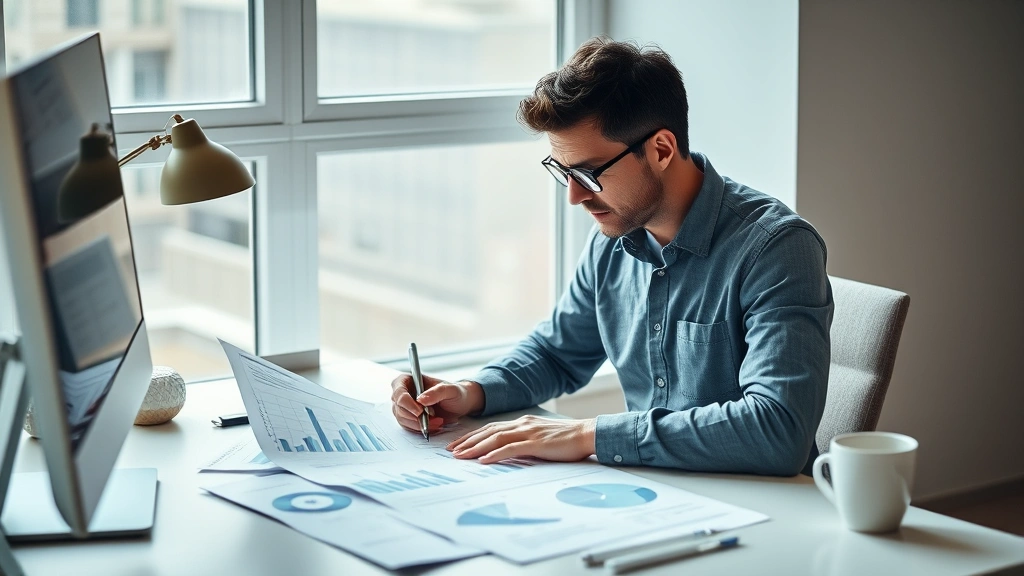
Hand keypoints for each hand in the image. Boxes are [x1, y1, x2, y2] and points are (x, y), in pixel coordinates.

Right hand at [390, 375, 483, 434]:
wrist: (460, 404)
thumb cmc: (455, 393)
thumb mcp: (451, 390)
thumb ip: (437, 392)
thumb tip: (421, 399)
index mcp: (409, 380)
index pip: (399, 391)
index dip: (406, 402)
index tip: (419, 411)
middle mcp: (404, 393)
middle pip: (398, 407)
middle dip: (415, 416)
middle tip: (433, 417)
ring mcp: (405, 406)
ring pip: (402, 419)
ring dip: (419, 424)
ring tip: (438, 421)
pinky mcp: (409, 418)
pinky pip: (408, 426)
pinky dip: (420, 428)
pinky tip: (434, 425)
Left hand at [447, 415, 595, 463]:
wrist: (586, 434)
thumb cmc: (567, 439)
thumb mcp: (541, 436)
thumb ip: (525, 440)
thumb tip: (510, 450)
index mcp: (523, 422)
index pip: (492, 427)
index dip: (473, 435)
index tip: (459, 444)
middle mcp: (522, 424)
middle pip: (488, 431)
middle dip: (468, 441)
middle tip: (451, 451)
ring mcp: (528, 433)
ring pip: (495, 438)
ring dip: (476, 447)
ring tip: (461, 456)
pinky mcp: (536, 443)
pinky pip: (511, 448)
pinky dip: (495, 454)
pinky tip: (483, 460)